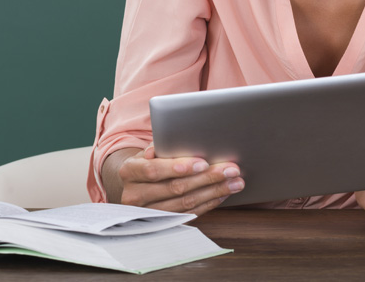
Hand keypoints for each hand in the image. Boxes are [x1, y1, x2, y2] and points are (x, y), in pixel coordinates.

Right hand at [113, 145, 243, 214]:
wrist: (135, 185)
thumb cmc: (147, 162)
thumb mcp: (148, 150)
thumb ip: (161, 145)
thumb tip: (176, 141)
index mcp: (129, 172)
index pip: (155, 170)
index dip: (179, 167)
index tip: (203, 162)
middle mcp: (135, 195)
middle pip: (175, 188)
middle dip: (206, 178)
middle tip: (230, 169)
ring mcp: (148, 213)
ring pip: (185, 203)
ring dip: (214, 191)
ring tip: (234, 182)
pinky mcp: (163, 223)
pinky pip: (189, 213)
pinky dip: (209, 202)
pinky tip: (223, 193)